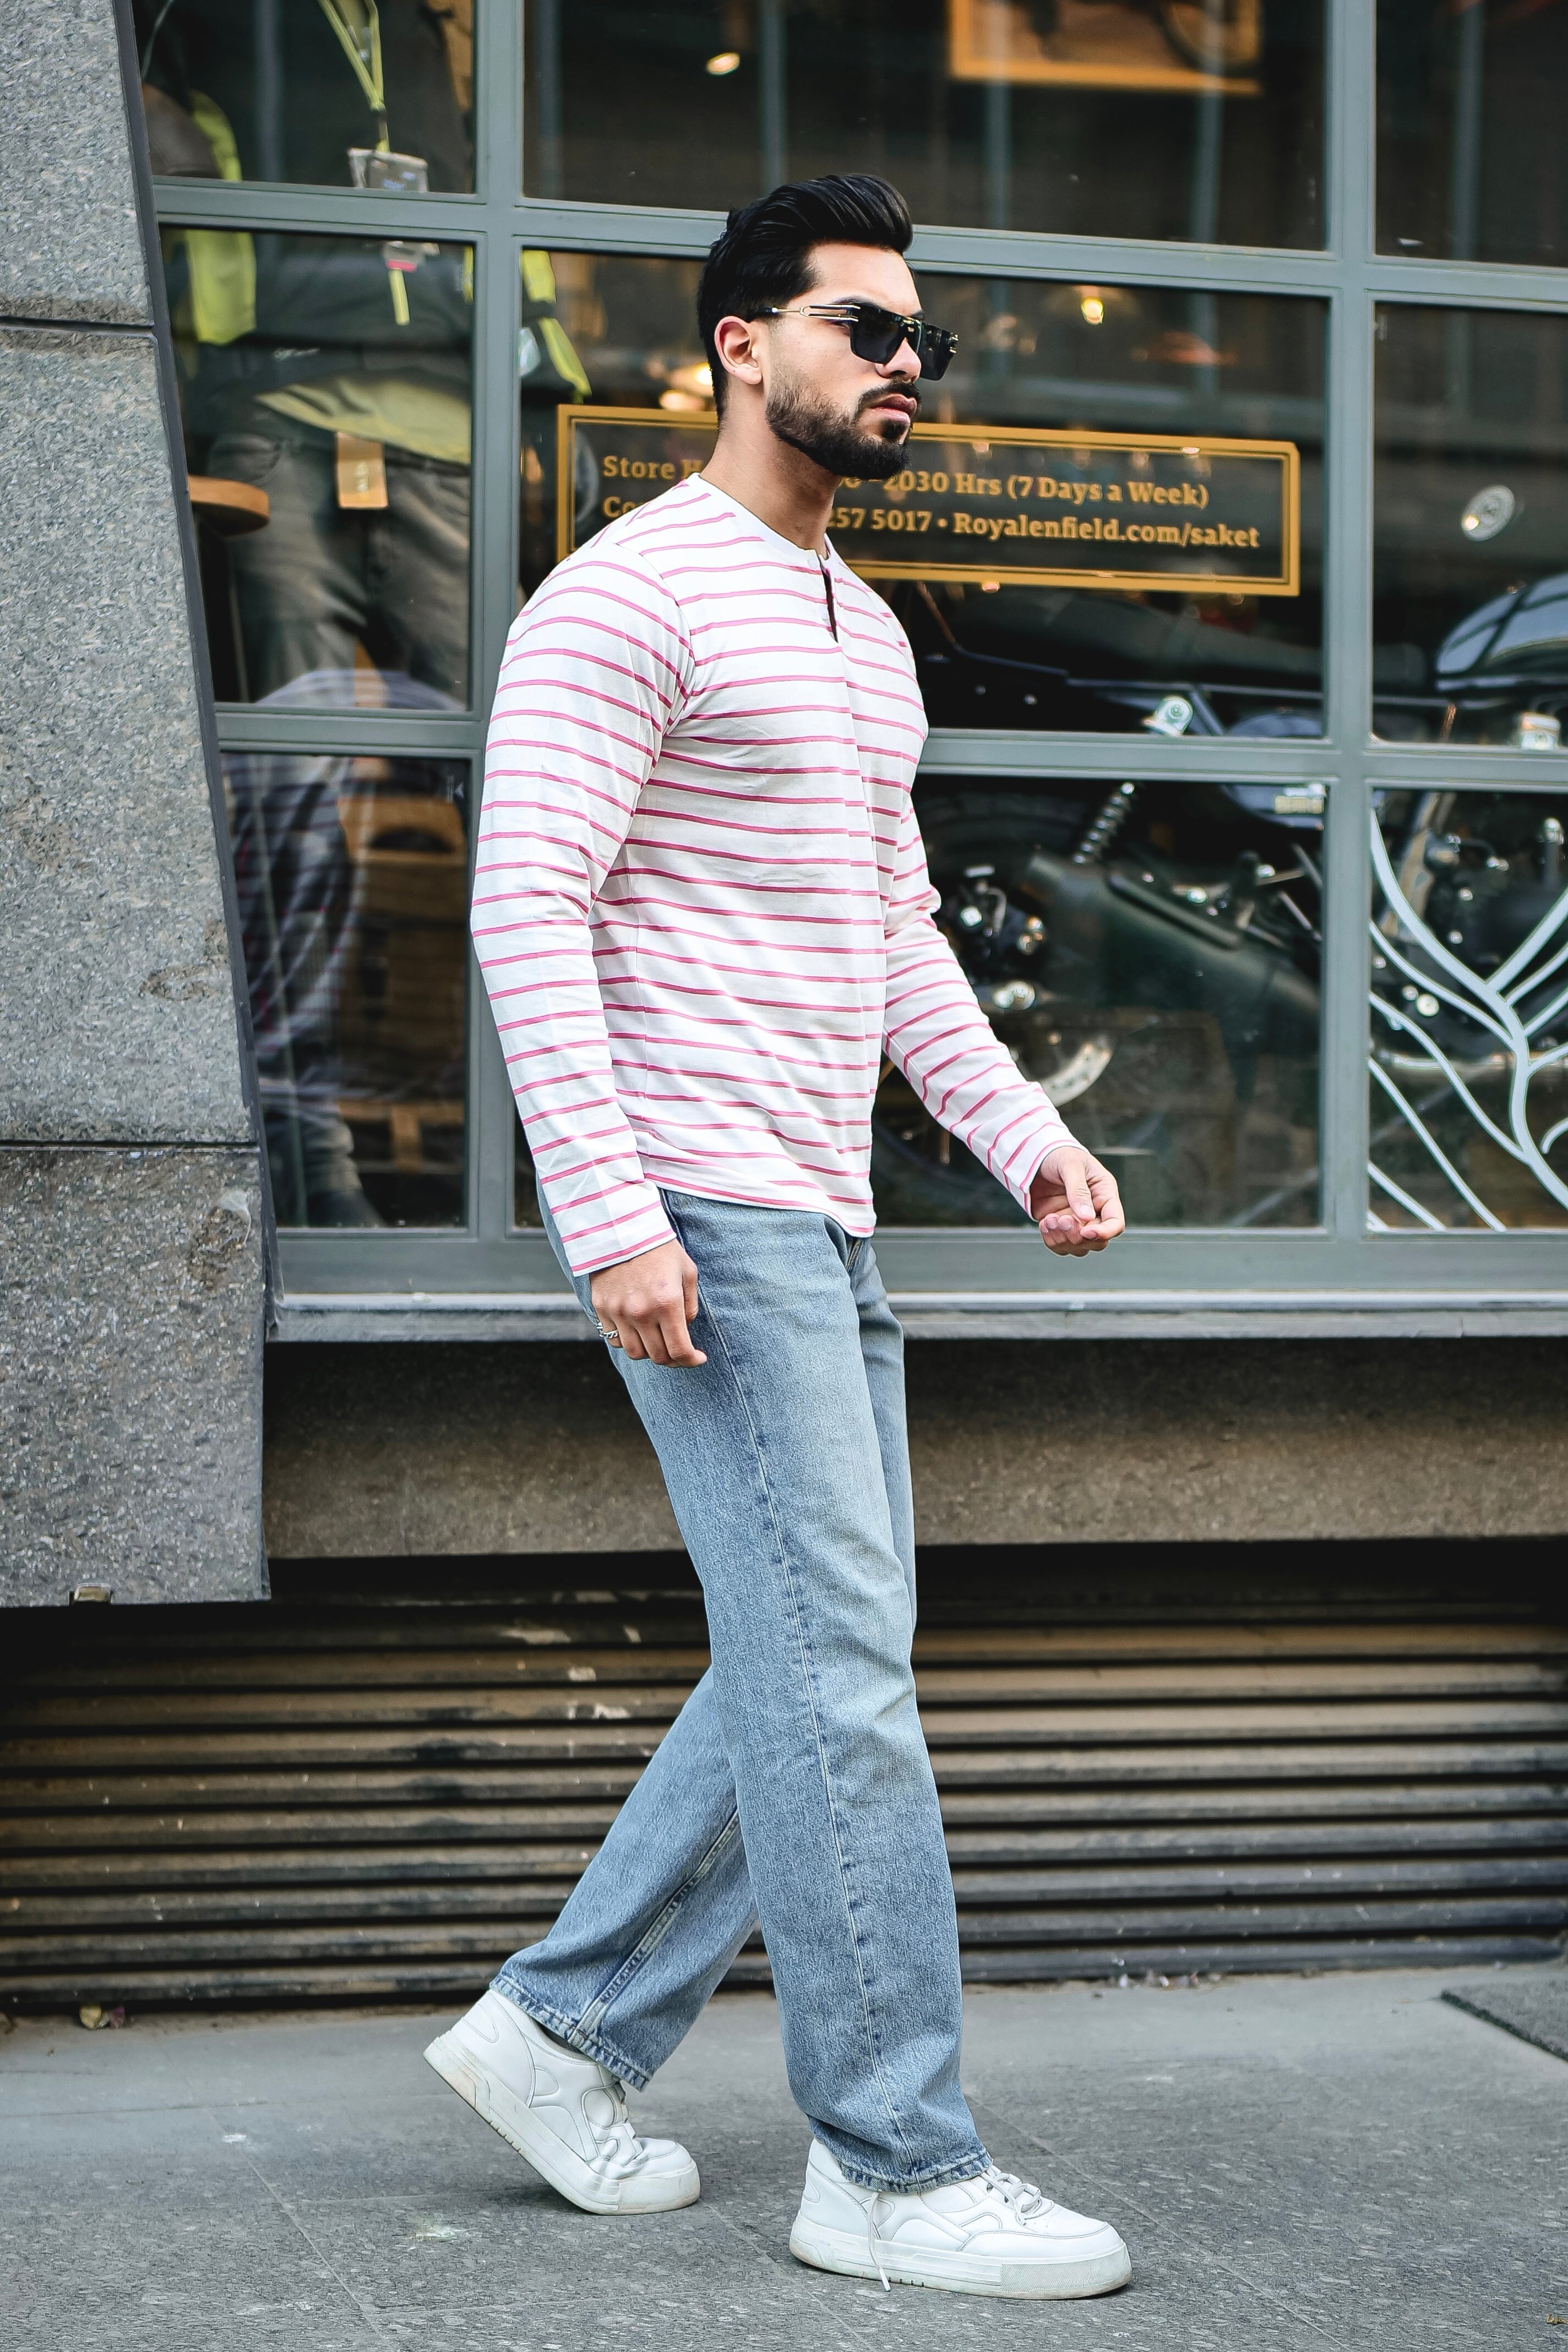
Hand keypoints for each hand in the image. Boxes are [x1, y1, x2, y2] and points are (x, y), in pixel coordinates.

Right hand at [589, 1239, 706, 1366]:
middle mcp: (641, 1312)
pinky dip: (628, 1340)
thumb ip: (690, 1305)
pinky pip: (615, 1339)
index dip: (691, 1361)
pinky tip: (637, 1330)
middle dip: (673, 1359)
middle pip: (657, 1356)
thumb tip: (686, 1328)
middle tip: (679, 1351)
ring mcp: (618, 1312)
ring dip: (649, 1352)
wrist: (622, 1228)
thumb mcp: (687, 1272)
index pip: (679, 1350)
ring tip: (657, 1341)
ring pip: (634, 1353)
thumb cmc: (660, 1248)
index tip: (697, 1358)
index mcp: (667, 1303)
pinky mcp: (602, 1308)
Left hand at [1029, 1145, 1124, 1256]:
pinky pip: (1060, 1245)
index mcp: (1105, 1195)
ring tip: (1050, 1220)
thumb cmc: (1061, 1155)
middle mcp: (1094, 1212)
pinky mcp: (1059, 1226)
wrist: (1036, 1157)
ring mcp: (1076, 1221)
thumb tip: (1086, 1216)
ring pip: (1079, 1247)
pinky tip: (1044, 1223)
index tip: (1087, 1232)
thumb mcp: (1071, 1165)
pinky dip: (1051, 1240)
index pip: (1115, 1222)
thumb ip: (1078, 1190)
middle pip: (1098, 1241)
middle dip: (1078, 1236)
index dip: (1105, 1232)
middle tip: (1062, 1220)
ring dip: (1063, 1239)